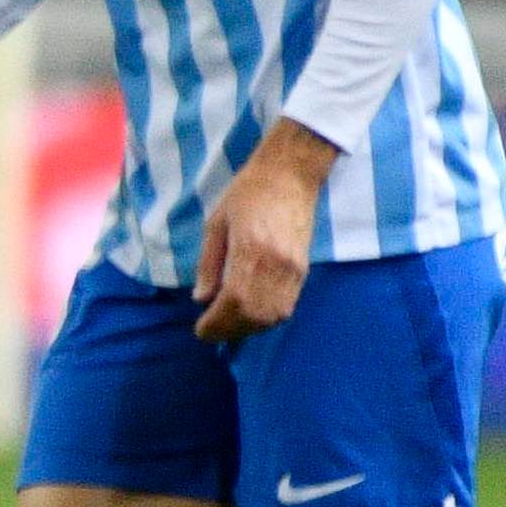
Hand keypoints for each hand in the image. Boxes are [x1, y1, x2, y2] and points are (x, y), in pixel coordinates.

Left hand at [191, 121, 332, 341]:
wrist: (291, 174)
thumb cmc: (247, 193)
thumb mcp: (215, 224)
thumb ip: (209, 264)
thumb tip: (201, 299)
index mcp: (252, 251)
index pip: (235, 301)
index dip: (217, 323)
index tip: (201, 330)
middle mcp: (278, 265)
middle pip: (256, 315)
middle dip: (231, 331)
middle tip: (210, 332)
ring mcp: (295, 269)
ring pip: (274, 316)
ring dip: (249, 328)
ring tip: (227, 326)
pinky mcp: (304, 269)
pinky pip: (287, 305)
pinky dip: (267, 318)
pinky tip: (249, 315)